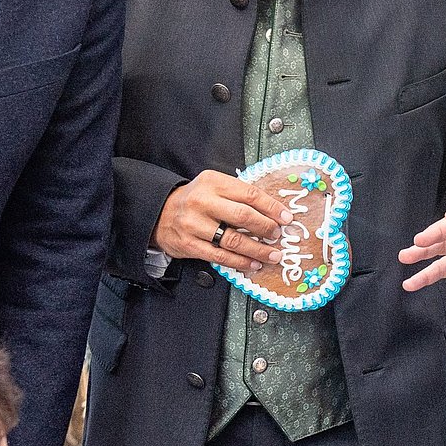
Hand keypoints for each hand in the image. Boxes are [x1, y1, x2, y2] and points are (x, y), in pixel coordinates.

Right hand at [153, 171, 292, 273]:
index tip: (286, 217)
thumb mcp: (214, 186)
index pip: (249, 194)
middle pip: (243, 216)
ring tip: (272, 254)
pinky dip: (240, 262)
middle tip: (278, 235)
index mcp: (213, 182)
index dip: (271, 207)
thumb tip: (273, 211)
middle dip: (266, 228)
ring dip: (257, 249)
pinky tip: (253, 263)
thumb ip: (239, 195)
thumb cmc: (195, 200)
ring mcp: (194, 224)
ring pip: (233, 240)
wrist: (160, 213)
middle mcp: (202, 201)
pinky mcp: (189, 244)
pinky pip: (220, 256)